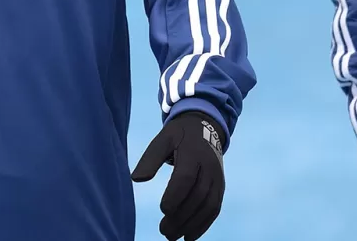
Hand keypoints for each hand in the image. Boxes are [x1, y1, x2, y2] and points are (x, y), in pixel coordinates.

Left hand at [130, 111, 226, 240]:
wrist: (205, 127)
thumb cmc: (179, 136)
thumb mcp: (162, 139)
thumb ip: (150, 159)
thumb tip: (136, 179)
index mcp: (193, 153)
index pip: (187, 177)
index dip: (176, 195)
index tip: (162, 209)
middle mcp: (209, 167)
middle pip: (198, 195)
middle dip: (181, 217)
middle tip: (163, 232)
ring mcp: (217, 178)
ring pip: (209, 206)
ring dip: (192, 225)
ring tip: (174, 237)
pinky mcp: (220, 187)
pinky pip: (215, 209)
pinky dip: (203, 225)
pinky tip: (189, 236)